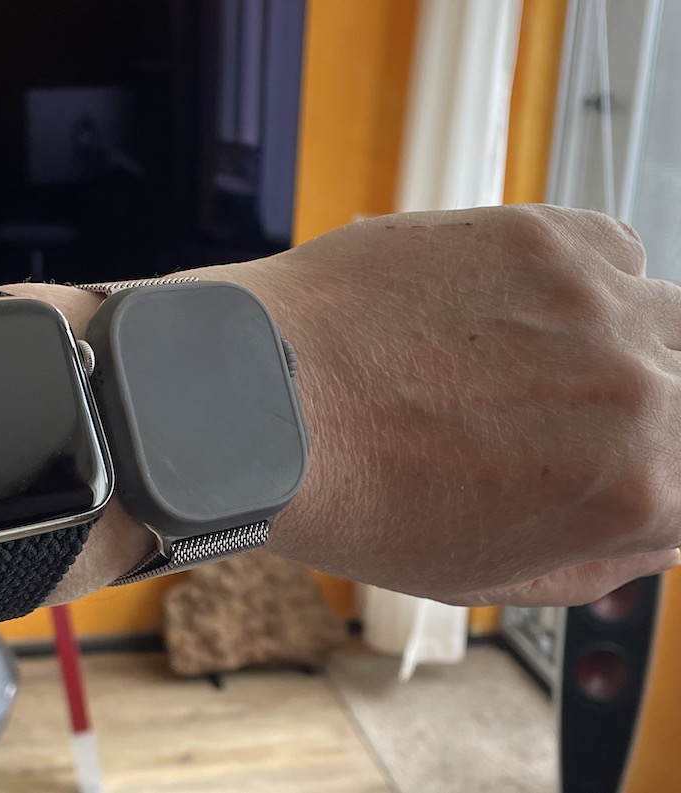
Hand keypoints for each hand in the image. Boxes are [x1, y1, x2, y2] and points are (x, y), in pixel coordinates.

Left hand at [246, 205, 680, 605]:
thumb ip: (599, 561)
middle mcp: (641, 392)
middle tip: (572, 413)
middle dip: (653, 409)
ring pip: (669, 315)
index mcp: (640, 491)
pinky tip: (512, 307)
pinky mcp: (543, 235)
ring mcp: (596, 303)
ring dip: (623, 341)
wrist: (271, 401)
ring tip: (535, 359)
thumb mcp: (483, 576)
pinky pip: (613, 251)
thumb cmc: (356, 496)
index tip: (630, 462)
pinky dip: (585, 280)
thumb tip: (660, 530)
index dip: (665, 474)